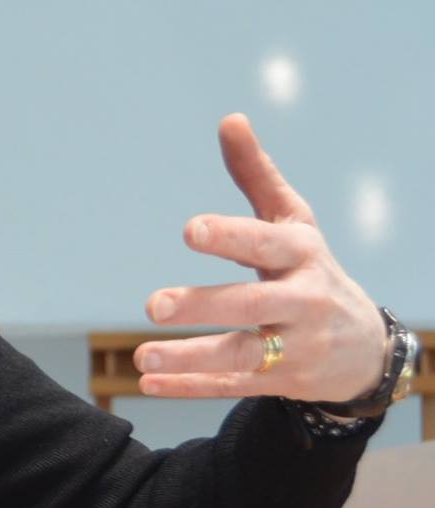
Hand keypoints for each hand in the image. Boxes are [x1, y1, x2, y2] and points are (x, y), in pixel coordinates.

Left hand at [133, 114, 385, 402]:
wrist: (366, 347)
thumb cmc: (311, 268)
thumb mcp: (293, 221)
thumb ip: (257, 175)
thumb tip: (230, 119)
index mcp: (302, 255)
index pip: (267, 243)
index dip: (231, 236)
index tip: (190, 230)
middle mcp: (303, 301)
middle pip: (253, 304)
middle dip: (205, 305)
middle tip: (154, 305)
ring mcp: (296, 347)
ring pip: (243, 356)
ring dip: (191, 358)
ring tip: (141, 356)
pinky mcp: (282, 382)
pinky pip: (233, 387)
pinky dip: (191, 388)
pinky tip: (147, 384)